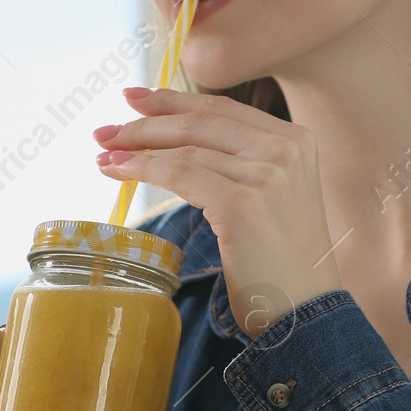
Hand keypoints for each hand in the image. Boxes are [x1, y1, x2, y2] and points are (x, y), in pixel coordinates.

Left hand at [94, 87, 343, 338]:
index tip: (136, 99)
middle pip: (201, 121)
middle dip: (146, 122)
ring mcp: (267, 175)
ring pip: (186, 148)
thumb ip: (243, 163)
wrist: (306, 311)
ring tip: (104, 156)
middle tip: (105, 131)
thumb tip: (178, 143)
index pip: (223, 108)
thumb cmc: (283, 262)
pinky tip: (119, 173)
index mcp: (297, 140)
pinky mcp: (244, 204)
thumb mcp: (275, 195)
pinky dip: (143, 171)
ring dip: (136, 149)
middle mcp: (286, 149)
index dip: (174, 100)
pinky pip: (180, 175)